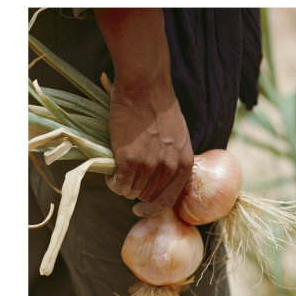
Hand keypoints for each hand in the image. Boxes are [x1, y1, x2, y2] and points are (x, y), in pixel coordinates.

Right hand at [106, 78, 193, 216]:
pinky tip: (110, 172)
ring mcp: (150, 166)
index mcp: (185, 164)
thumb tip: (160, 180)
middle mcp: (170, 169)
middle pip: (147, 197)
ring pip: (131, 192)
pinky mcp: (130, 161)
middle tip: (126, 177)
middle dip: (135, 190)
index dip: (152, 209)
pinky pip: (119, 184)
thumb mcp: (179, 138)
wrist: (145, 86)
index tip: (140, 209)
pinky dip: (113, 182)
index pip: (168, 200)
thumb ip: (174, 160)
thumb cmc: (160, 107)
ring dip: (122, 185)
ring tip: (118, 169)